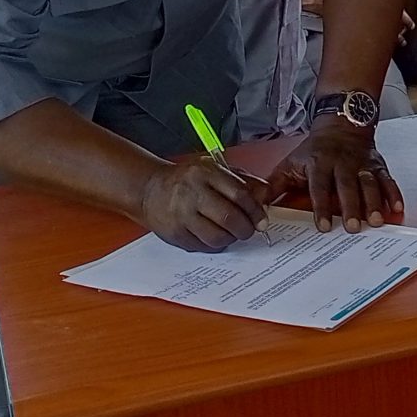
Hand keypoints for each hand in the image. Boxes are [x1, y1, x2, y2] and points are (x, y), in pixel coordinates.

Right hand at [141, 157, 265, 251]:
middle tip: (249, 230)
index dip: (255, 210)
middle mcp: (192, 193)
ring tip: (231, 233)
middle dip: (245, 228)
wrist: (150, 189)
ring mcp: (181, 215)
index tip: (262, 220)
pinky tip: (214, 236)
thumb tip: (266, 196)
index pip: (239, 194)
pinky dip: (214, 245)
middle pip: (229, 217)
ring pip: (216, 236)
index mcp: (205, 174)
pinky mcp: (175, 233)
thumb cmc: (188, 180)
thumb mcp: (215, 170)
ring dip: (231, 238)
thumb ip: (242, 181)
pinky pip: (202, 246)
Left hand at [274, 118, 403, 232]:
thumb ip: (275, 186)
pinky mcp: (377, 166)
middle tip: (352, 227)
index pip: (319, 186)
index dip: (321, 206)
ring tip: (375, 221)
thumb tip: (257, 206)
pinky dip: (393, 193)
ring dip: (373, 202)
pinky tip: (396, 209)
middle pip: (347, 186)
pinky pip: (387, 179)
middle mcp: (342, 163)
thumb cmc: (314, 150)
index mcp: (319, 163)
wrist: (341, 123)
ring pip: (369, 183)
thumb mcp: (290, 163)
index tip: (323, 226)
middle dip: (350, 206)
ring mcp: (362, 164)